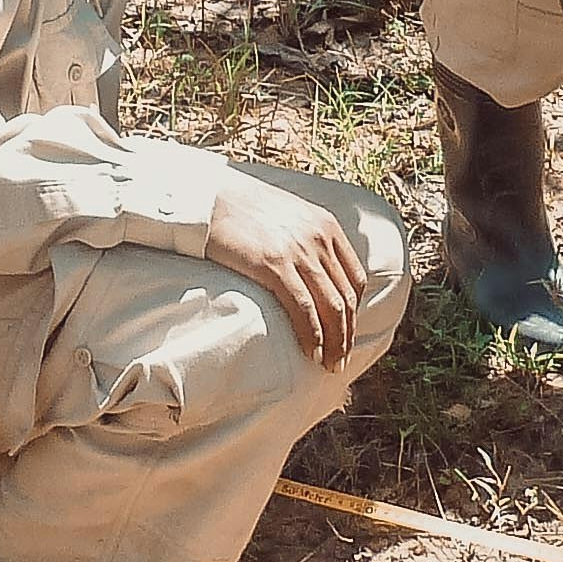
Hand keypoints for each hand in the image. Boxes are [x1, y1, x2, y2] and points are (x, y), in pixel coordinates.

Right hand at [205, 175, 364, 371]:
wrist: (207, 197)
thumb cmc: (241, 208)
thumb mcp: (287, 215)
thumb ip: (305, 238)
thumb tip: (310, 270)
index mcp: (326, 225)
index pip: (355, 278)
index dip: (354, 311)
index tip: (344, 331)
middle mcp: (319, 238)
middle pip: (346, 298)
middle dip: (347, 334)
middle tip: (341, 359)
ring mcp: (298, 252)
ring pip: (331, 308)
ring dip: (334, 342)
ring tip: (329, 364)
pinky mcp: (273, 265)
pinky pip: (303, 308)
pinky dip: (312, 335)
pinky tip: (311, 352)